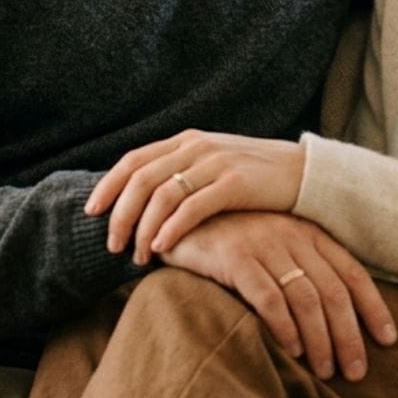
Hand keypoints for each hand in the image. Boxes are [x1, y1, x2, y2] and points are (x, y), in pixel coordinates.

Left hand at [87, 129, 305, 262]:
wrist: (305, 173)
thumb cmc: (255, 177)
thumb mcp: (213, 165)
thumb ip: (182, 173)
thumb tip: (142, 199)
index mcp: (186, 141)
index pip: (133, 160)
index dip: (108, 186)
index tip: (92, 212)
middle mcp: (196, 147)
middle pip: (141, 179)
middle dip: (120, 214)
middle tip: (112, 245)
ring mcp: (216, 162)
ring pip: (162, 195)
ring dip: (144, 229)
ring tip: (138, 256)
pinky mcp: (236, 183)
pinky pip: (193, 207)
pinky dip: (172, 228)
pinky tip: (163, 248)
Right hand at [159, 212, 396, 381]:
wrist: (177, 214)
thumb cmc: (229, 237)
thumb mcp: (273, 244)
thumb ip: (300, 268)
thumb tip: (333, 316)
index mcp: (308, 233)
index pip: (352, 273)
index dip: (373, 307)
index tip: (388, 339)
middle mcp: (291, 236)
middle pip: (333, 292)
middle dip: (349, 335)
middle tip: (355, 371)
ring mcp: (264, 244)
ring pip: (306, 298)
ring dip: (320, 340)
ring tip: (325, 369)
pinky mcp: (235, 256)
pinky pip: (269, 297)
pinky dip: (285, 326)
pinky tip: (291, 350)